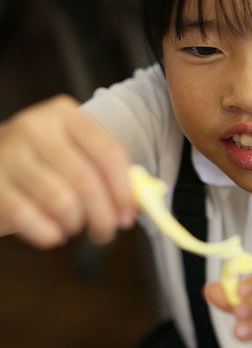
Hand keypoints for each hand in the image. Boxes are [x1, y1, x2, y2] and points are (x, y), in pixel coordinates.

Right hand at [0, 95, 134, 247]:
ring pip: (61, 201)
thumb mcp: (71, 153)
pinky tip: (52, 234)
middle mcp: (35, 126)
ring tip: (73, 227)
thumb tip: (142, 200)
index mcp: (63, 114)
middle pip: (87, 181)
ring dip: (75, 224)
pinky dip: (48, 234)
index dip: (124, 191)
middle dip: (103, 216)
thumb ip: (104, 171)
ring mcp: (9, 153)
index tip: (129, 215)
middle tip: (105, 233)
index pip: (109, 152)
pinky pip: (29, 217)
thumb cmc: (39, 163)